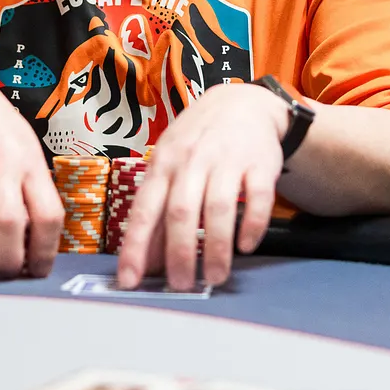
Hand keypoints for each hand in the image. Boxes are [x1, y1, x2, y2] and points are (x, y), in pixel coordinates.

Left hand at [114, 81, 286, 290]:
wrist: (243, 102)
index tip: (129, 281)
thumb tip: (145, 260)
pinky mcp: (260, 163)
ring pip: (218, 208)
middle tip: (182, 286)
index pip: (144, 210)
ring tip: (216, 278)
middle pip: (180, 212)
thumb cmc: (197, 141)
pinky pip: (257, 198)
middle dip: (180, 254)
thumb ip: (157, 209)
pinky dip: (252, 225)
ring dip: (217, 248)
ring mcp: (227, 160)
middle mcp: (191, 161)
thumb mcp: (170, 165)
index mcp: (162, 165)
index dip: (135, 247)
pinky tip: (247, 246)